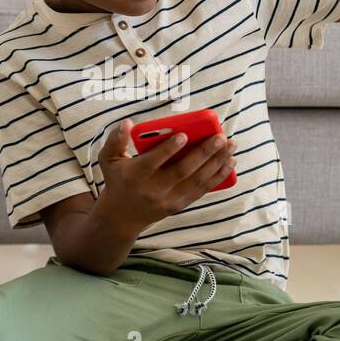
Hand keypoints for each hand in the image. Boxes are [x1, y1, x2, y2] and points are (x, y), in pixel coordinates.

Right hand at [95, 119, 236, 231]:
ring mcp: (168, 200)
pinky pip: (202, 190)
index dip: (168, 149)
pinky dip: (218, 176)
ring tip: (231, 146)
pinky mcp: (179, 206)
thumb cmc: (117, 180)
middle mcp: (153, 190)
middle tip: (221, 136)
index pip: (153, 162)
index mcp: (134, 176)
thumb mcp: (108, 160)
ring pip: (197, 181)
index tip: (183, 135)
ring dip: (217, 163)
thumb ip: (115, 140)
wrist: (121, 217)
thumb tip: (128, 123)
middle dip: (204, 153)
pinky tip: (230, 162)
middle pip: (182, 171)